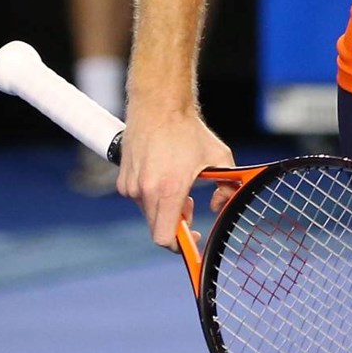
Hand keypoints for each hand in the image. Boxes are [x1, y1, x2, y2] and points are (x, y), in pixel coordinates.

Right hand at [117, 109, 236, 249]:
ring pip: (149, 214)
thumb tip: (220, 207)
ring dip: (165, 209)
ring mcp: (130, 187)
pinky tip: (164, 179)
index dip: (180, 246)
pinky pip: (139, 200)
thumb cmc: (190, 132)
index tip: (193, 241)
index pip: (165, 237)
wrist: (158, 107)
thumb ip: (228, 186)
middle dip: (177, 225)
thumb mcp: (220, 158)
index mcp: (169, 189)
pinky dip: (153, 198)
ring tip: (180, 187)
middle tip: (192, 208)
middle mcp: (145, 191)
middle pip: (158, 228)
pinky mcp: (123, 181)